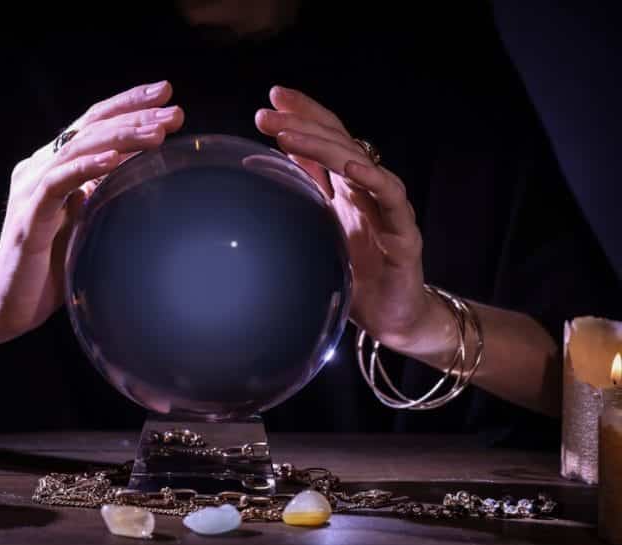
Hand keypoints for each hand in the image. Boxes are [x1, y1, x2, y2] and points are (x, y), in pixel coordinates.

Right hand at [0, 81, 183, 340]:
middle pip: (89, 127)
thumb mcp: (87, 222)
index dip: (128, 104)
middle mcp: (38, 169)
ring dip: (120, 136)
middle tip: (173, 107)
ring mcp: (30, 191)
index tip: (167, 94)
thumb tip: (144, 174)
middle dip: (133, 113)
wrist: (7, 306)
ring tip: (157, 132)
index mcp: (53, 166)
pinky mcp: (27, 219)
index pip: (92, 123)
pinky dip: (86, 168)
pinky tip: (114, 159)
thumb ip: (105, 194)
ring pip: (76, 148)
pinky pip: (57, 185)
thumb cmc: (51, 267)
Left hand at [255, 86, 437, 352]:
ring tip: (290, 134)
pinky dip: (372, 179)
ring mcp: (388, 208)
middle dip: (303, 123)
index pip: (327, 138)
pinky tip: (349, 166)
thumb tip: (268, 159)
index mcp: (348, 186)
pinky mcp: (404, 234)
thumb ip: (307, 190)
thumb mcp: (322, 226)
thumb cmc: (357, 273)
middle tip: (268, 112)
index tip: (271, 99)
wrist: (392, 317)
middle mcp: (369, 189)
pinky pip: (390, 199)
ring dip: (324, 145)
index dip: (304, 114)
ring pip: (360, 163)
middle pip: (339, 142)